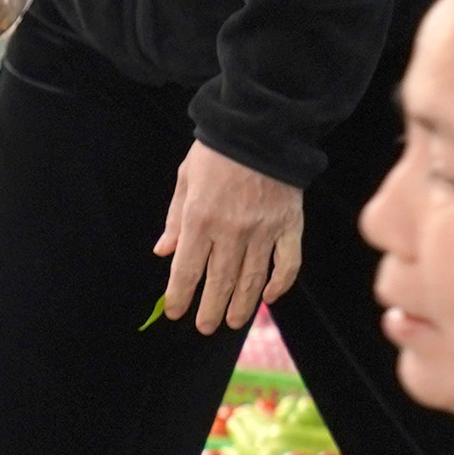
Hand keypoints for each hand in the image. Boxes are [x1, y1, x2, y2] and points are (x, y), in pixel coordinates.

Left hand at [156, 142, 303, 333]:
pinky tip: (270, 297)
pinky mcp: (289, 226)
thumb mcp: (185, 179)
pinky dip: (280, 284)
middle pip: (219, 281)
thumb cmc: (216, 151)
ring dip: (241, 304)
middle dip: (210, 309)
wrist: (261, 127)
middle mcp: (231, 231)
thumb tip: (164, 252)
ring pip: (252, 279)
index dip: (180, 294)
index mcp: (200, 218)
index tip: (175, 311)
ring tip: (233, 321)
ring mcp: (263, 231)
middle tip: (205, 327)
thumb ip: (175, 219)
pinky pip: (287, 264)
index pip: (187, 269)